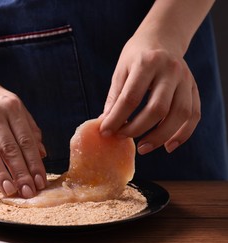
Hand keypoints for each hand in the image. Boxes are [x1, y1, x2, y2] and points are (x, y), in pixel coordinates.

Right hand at [0, 82, 46, 197]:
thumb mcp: (18, 109)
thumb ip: (31, 131)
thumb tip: (42, 154)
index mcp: (13, 108)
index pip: (26, 140)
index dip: (34, 163)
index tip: (40, 181)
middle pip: (9, 147)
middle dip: (20, 172)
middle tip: (27, 191)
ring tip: (8, 189)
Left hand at [100, 34, 200, 154]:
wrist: (163, 38)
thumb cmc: (137, 56)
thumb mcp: (121, 71)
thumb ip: (115, 97)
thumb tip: (106, 124)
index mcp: (147, 62)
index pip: (131, 97)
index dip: (117, 118)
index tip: (105, 132)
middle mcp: (171, 70)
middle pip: (158, 108)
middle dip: (138, 129)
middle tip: (123, 138)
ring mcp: (186, 79)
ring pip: (180, 114)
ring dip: (161, 136)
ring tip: (143, 147)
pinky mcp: (195, 88)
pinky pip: (193, 115)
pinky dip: (183, 134)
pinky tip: (168, 146)